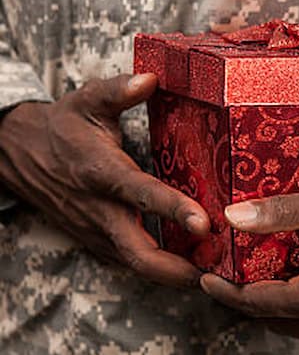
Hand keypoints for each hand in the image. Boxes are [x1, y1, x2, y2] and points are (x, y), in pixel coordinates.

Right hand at [0, 74, 209, 286]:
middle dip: (179, 271)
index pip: (140, 194)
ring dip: (178, 275)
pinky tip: (199, 267)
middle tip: (221, 274)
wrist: (20, 155)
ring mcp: (100, 232)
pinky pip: (136, 262)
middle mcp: (101, 210)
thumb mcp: (87, 100)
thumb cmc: (64, 126)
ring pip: (139, 265)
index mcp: (101, 173)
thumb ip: (119, 91)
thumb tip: (151, 79)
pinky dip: (165, 270)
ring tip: (221, 275)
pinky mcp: (102, 242)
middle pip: (139, 254)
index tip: (204, 223)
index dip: (173, 210)